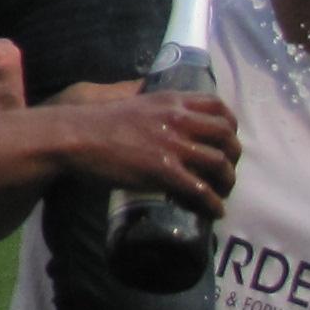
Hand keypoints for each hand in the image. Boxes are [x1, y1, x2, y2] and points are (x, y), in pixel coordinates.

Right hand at [64, 89, 238, 215]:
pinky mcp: (164, 171)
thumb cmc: (96, 121)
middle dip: (233, 155)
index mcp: (171, 100)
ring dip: (227, 181)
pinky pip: (201, 190)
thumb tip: (150, 98)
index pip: (217, 105)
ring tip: (221, 194)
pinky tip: (214, 211)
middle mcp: (178, 119)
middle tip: (227, 170)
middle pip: (226, 135)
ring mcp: (173, 145)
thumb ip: (149, 101)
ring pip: (219, 163)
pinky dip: (213, 204)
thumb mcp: (131, 101)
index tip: (227, 138)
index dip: (229, 124)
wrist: (76, 137)